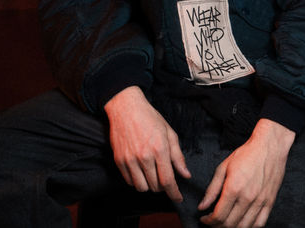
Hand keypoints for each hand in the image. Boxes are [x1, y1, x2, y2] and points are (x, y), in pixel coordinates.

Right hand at [104, 86, 190, 202]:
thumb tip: (185, 174)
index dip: (174, 193)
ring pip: (142, 188)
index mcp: (159, 148)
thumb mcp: (169, 132)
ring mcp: (130, 159)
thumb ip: (178, 156)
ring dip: (149, 186)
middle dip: (163, 186)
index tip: (178, 198)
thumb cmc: (149, 117)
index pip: (168, 181)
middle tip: (163, 177)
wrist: (126, 107)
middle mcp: (144, 156)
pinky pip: (129, 182)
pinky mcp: (119, 160)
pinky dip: (137, 181)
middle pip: (155, 187)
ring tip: (151, 174)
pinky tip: (140, 171)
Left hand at [198, 118, 294, 227]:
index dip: (209, 221)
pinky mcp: (270, 202)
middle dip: (217, 227)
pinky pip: (259, 224)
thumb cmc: (246, 154)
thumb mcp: (224, 167)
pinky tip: (242, 223)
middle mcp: (248, 197)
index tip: (204, 219)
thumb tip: (202, 205)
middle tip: (212, 222)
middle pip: (230, 224)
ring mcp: (260, 202)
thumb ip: (212, 188)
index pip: (219, 215)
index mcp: (234, 188)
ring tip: (224, 223)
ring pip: (244, 227)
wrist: (269, 147)